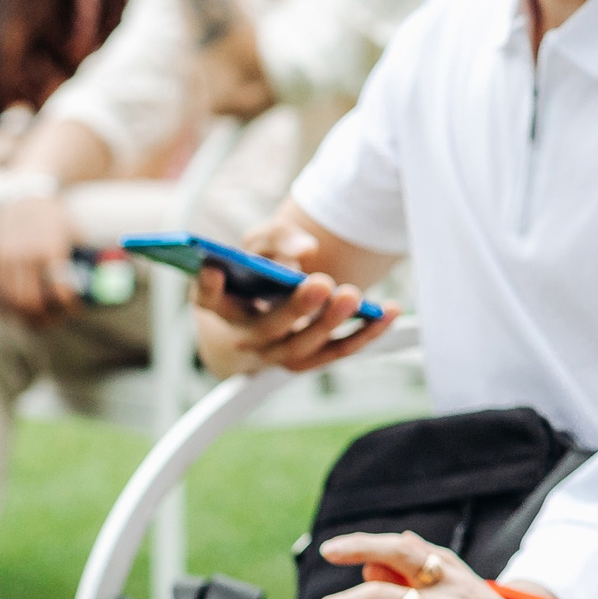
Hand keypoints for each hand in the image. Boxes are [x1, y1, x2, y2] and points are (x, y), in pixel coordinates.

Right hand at [0, 192, 80, 327]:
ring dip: (23, 316)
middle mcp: (25, 257)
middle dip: (44, 318)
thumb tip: (107, 279)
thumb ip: (87, 257)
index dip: (69, 305)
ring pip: (10, 300)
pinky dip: (2, 305)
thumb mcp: (78, 234)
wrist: (27, 197)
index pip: (59, 290)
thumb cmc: (57, 218)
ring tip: (36, 321)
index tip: (75, 309)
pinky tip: (14, 312)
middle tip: (55, 321)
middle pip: (30, 302)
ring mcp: (5, 258)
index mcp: (50, 251)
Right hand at [193, 219, 394, 372]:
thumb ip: (277, 237)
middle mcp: (244, 336)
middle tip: (321, 283)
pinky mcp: (307, 360)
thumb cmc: (258, 273)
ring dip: (331, 324)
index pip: (206, 300)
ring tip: (353, 296)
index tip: (213, 268)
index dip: (207, 287)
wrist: (263, 312)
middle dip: (295, 308)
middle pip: (266, 329)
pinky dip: (366, 334)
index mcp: (221, 305)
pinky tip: (391, 310)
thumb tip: (305, 246)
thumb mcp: (259, 246)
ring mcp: (275, 354)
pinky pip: (337, 352)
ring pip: (302, 348)